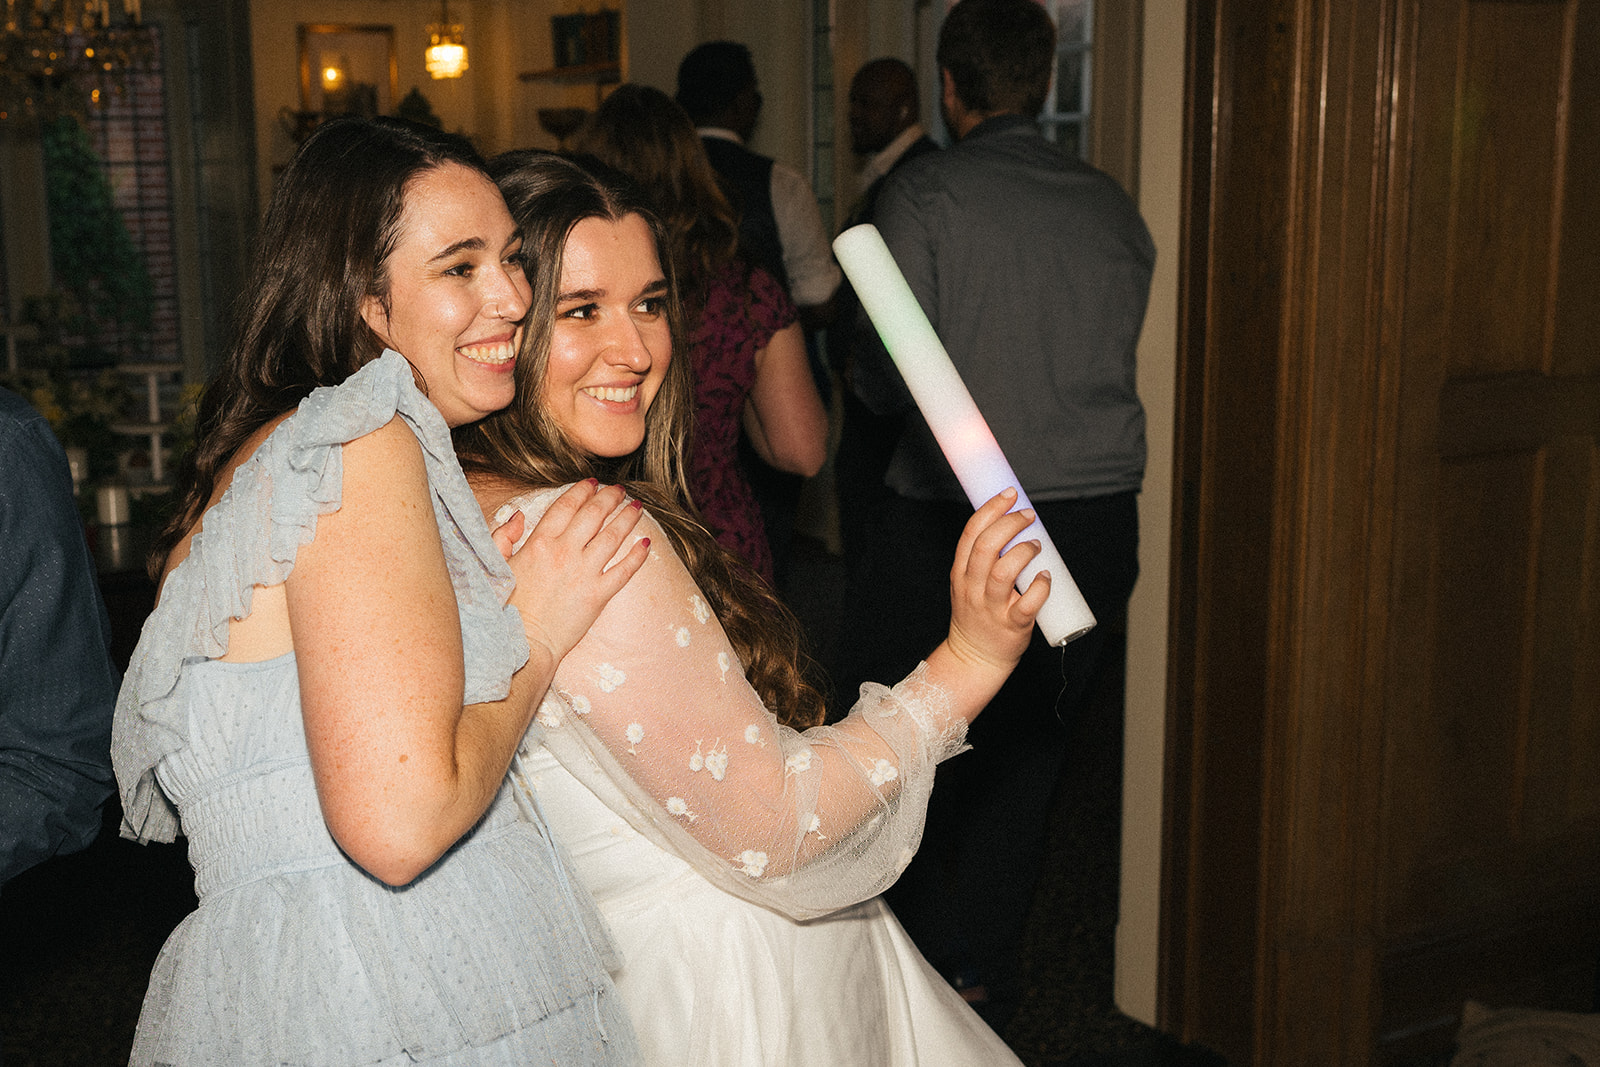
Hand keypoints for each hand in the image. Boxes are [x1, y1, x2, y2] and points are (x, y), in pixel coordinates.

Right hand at [494, 480, 649, 666]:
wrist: (523, 643)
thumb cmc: (506, 607)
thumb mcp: (496, 565)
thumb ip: (503, 536)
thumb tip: (518, 515)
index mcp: (539, 543)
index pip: (566, 506)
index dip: (581, 491)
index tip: (593, 483)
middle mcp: (564, 553)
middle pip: (593, 515)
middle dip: (609, 498)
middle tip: (620, 489)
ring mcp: (584, 574)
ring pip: (612, 537)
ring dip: (627, 518)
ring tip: (638, 508)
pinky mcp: (598, 596)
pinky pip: (624, 571)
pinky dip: (637, 556)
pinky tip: (646, 544)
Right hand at [943, 488, 1049, 678]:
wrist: (976, 656)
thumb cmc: (979, 614)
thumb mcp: (969, 583)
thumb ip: (985, 558)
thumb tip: (1017, 525)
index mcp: (961, 573)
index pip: (971, 533)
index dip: (991, 509)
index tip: (1009, 494)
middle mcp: (972, 588)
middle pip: (986, 547)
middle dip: (1009, 524)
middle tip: (1028, 516)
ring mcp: (991, 608)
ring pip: (1003, 573)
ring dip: (1023, 552)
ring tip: (1036, 545)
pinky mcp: (1012, 626)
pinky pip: (1027, 604)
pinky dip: (1040, 587)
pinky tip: (1046, 578)